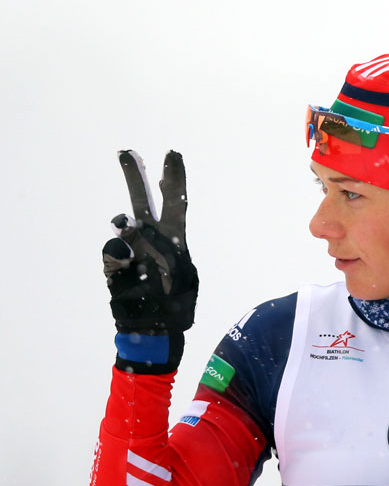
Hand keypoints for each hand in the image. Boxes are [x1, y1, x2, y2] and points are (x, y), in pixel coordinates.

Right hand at [103, 150, 197, 333]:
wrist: (155, 333)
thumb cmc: (176, 306)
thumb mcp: (180, 278)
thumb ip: (158, 250)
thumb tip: (126, 227)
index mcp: (176, 240)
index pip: (176, 204)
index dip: (174, 180)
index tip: (172, 155)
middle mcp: (151, 241)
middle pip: (143, 203)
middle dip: (135, 178)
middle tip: (127, 152)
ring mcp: (131, 252)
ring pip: (121, 229)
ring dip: (127, 232)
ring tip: (133, 242)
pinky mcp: (114, 268)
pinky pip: (111, 256)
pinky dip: (120, 262)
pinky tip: (127, 272)